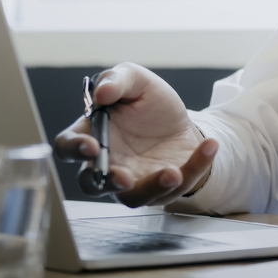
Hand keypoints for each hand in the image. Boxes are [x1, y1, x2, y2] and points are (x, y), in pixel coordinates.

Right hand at [53, 63, 217, 206]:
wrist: (179, 119)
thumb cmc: (146, 101)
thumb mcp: (135, 80)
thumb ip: (116, 80)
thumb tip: (101, 93)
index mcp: (91, 135)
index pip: (68, 147)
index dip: (74, 149)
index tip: (90, 146)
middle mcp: (106, 164)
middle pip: (93, 185)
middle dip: (108, 183)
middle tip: (124, 177)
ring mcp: (133, 181)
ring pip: (134, 198)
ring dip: (153, 187)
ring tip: (173, 172)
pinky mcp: (162, 188)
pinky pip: (176, 186)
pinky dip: (195, 167)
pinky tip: (209, 146)